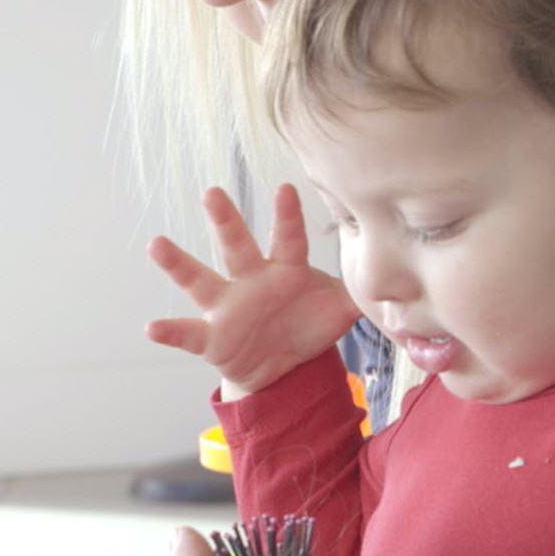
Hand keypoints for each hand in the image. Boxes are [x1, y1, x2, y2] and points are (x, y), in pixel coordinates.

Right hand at [146, 184, 360, 394]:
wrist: (281, 368)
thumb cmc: (306, 326)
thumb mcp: (337, 313)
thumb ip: (362, 295)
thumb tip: (403, 286)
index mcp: (284, 270)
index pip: (288, 239)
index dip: (287, 216)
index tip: (285, 188)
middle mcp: (250, 280)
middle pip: (237, 245)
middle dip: (226, 220)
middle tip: (212, 191)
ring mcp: (227, 307)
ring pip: (201, 280)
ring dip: (179, 263)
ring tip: (157, 244)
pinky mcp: (212, 337)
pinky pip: (188, 332)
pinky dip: (170, 330)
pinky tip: (151, 327)